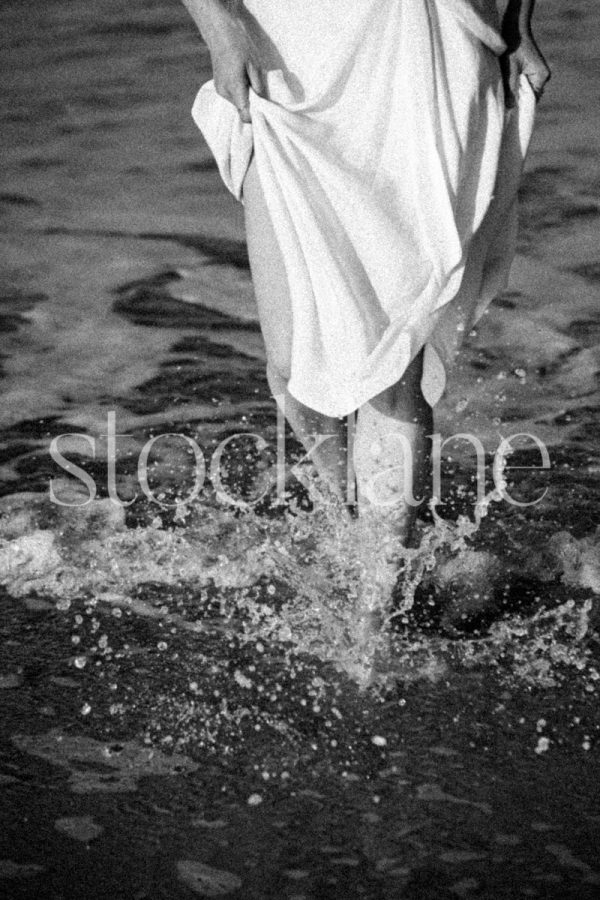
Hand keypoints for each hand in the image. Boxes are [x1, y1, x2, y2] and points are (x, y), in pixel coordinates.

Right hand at [204, 8, 265, 122]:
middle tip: (262, 96)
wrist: (220, 31)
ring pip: (236, 104)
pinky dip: (239, 94)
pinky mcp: (218, 86)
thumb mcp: (255, 65)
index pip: (244, 115)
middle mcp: (225, 93)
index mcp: (234, 89)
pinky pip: (232, 97)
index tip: (264, 114)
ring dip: (245, 99)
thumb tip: (263, 103)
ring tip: (252, 84)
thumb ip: (259, 87)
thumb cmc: (239, 45)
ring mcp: (220, 90)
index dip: (255, 118)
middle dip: (252, 106)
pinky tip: (244, 82)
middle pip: (241, 110)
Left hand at [500, 33, 550, 108]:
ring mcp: (538, 73)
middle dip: (519, 102)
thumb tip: (510, 108)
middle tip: (506, 110)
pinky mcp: (532, 70)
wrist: (514, 30)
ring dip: (517, 95)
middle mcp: (543, 76)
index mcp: (542, 76)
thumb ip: (511, 88)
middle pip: (530, 97)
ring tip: (506, 101)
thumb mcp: (510, 70)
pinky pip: (524, 85)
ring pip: (526, 91)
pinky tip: (508, 91)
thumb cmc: (512, 48)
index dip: (522, 108)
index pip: (533, 100)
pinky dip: (517, 88)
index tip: (511, 117)